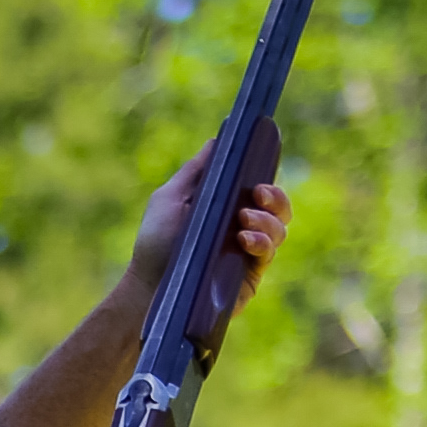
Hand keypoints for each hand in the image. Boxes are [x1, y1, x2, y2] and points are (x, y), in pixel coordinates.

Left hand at [130, 151, 294, 283]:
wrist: (146, 286)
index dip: (269, 183)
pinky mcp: (248, 277)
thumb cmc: (156, 242)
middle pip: (280, 209)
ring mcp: (249, 254)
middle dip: (276, 198)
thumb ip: (195, 171)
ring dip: (267, 220)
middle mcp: (244, 229)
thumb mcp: (170, 199)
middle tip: (258, 194)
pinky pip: (268, 255)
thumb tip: (217, 140)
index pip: (263, 192)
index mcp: (230, 209)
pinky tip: (245, 239)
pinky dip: (262, 243)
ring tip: (244, 220)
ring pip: (279, 230)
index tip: (258, 180)